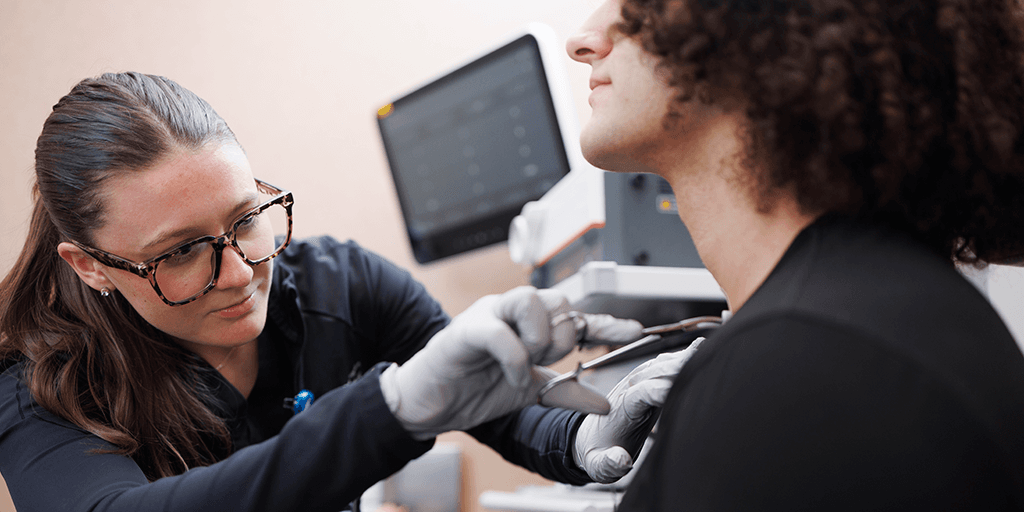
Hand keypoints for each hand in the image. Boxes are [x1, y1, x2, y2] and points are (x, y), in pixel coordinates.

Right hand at [379, 286, 642, 439]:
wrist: (429, 405)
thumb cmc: (472, 387)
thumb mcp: (528, 393)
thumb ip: (564, 392)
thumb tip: (602, 403)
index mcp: (525, 323)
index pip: (572, 315)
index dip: (605, 323)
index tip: (635, 331)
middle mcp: (509, 311)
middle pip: (557, 300)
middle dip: (560, 336)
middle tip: (544, 362)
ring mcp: (488, 316)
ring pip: (531, 300)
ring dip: (537, 338)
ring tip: (526, 364)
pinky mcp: (465, 330)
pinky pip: (501, 333)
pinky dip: (514, 359)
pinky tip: (511, 377)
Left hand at [573, 339, 702, 482]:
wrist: (588, 440)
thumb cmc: (597, 454)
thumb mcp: (597, 466)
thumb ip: (607, 464)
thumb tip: (621, 460)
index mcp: (619, 409)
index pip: (640, 392)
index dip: (659, 389)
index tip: (678, 389)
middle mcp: (627, 391)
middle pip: (653, 372)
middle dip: (675, 368)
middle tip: (702, 364)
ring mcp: (636, 385)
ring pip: (659, 365)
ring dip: (680, 359)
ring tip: (706, 353)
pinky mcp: (645, 384)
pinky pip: (661, 366)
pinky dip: (679, 358)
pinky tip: (697, 348)